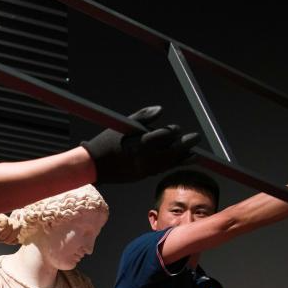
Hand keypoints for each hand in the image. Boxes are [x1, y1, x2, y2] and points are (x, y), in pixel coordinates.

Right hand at [0, 214, 17, 243]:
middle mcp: (5, 219)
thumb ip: (6, 239)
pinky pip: (4, 224)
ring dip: (3, 235)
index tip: (5, 242)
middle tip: (0, 239)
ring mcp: (1, 217)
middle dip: (10, 237)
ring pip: (11, 227)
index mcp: (7, 223)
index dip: (14, 237)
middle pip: (17, 227)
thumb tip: (18, 241)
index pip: (18, 229)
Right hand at [81, 106, 199, 183]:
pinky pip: (161, 171)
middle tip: (195, 138)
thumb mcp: (123, 125)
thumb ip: (143, 116)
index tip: (177, 129)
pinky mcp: (141, 177)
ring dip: (183, 158)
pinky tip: (180, 162)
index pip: (165, 136)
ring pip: (169, 163)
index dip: (174, 132)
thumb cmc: (106, 142)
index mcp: (140, 143)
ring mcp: (143, 169)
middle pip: (172, 151)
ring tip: (194, 154)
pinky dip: (172, 165)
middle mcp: (144, 158)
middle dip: (186, 144)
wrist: (92, 165)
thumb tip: (160, 110)